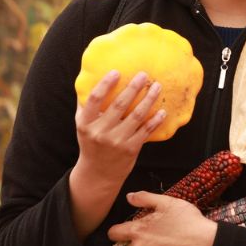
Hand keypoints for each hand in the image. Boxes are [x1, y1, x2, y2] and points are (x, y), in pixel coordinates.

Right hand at [73, 71, 165, 193]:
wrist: (99, 172)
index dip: (105, 84)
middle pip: (119, 105)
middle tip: (144, 75)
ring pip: (136, 116)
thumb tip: (89, 79)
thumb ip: (86, 106)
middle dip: (133, 88)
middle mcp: (100, 131)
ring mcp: (117, 141)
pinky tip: (163, 111)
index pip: (95, 99)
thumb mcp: (82, 125)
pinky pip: (146, 131)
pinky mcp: (131, 149)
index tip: (116, 72)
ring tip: (157, 87)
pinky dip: (155, 120)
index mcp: (86, 123)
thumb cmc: (91, 143)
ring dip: (148, 100)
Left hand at [106, 192, 218, 245]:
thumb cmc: (188, 221)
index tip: (128, 227)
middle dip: (139, 239)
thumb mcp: (168, 203)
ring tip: (168, 240)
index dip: (119, 229)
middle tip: (157, 232)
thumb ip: (144, 198)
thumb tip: (129, 197)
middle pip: (129, 245)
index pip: (114, 233)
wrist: (206, 244)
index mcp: (137, 231)